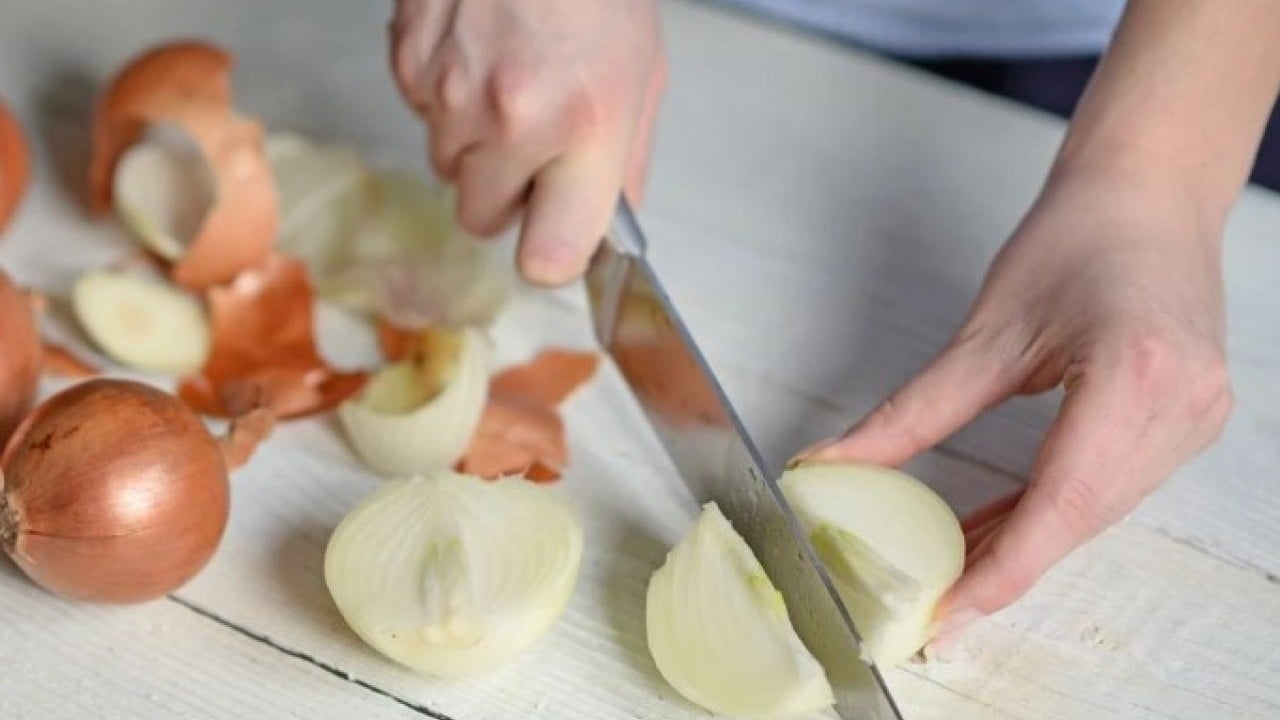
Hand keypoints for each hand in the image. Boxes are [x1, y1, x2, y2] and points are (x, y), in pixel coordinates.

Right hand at [389, 0, 666, 285]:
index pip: (548, 256)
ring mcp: (451, 91)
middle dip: (505, 193)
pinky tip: (476, 53)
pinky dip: (443, 98)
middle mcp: (513, 118)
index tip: (554, 238)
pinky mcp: (409, 63)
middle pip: (481, 219)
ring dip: (473, 144)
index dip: (549, 253)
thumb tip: (601, 234)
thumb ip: (624, 169)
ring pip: (446, 167)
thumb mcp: (643, 81)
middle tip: (534, 144)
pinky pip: (420, 116)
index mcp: (585, 127)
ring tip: (508, 79)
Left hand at [796, 163, 1233, 641]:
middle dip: (1000, 566)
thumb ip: (913, 412)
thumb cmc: (1075, 236)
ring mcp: (1195, 418)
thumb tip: (838, 463)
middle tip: (929, 602)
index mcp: (1135, 374)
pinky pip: (1108, 488)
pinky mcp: (1186, 420)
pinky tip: (998, 528)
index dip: (999, 572)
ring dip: (1022, 541)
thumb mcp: (986, 330)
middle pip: (1078, 518)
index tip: (945, 617)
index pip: (1061, 503)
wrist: (1148, 192)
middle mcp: (1181, 406)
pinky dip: (1050, 511)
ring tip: (949, 565)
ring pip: (1094, 512)